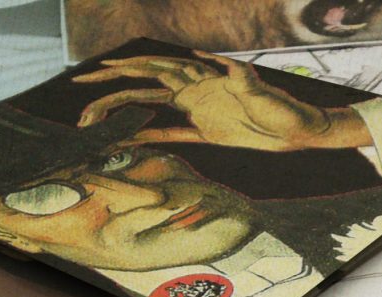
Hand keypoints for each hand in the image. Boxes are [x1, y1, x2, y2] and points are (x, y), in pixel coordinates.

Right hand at [73, 52, 369, 151]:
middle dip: (113, 87)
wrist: (301, 130)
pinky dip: (150, 138)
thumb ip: (245, 82)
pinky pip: (172, 135)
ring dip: (124, 111)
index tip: (99, 70)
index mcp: (203, 79)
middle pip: (145, 85)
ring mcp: (199, 111)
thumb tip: (232, 69)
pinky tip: (127, 143)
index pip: (157, 70)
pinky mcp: (207, 132)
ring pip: (152, 108)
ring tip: (94, 119)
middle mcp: (196, 91)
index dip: (127, 69)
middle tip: (80, 93)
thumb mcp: (263, 93)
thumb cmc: (285, 110)